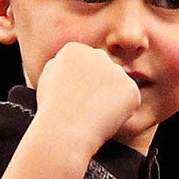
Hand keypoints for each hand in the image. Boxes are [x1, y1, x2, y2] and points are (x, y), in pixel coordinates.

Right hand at [31, 41, 142, 158]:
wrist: (65, 129)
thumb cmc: (52, 110)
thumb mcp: (47, 79)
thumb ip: (63, 66)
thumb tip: (76, 64)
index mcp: (74, 49)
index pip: (86, 63)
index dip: (82, 84)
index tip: (74, 97)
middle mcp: (97, 54)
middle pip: (104, 70)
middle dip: (100, 87)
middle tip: (87, 107)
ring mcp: (116, 70)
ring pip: (119, 85)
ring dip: (113, 98)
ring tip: (95, 114)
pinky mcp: (130, 87)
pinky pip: (131, 99)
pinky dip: (124, 111)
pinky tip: (107, 118)